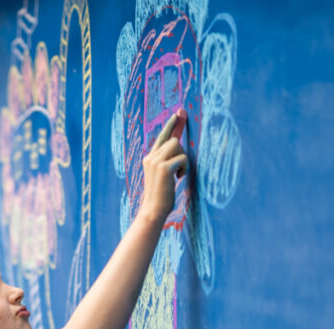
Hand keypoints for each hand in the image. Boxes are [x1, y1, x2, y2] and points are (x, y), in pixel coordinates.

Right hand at [140, 109, 188, 223]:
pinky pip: (182, 158)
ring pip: (177, 145)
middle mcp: (150, 157)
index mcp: (149, 158)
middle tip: (180, 169)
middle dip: (182, 152)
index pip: (161, 136)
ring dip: (183, 159)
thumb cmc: (161, 194)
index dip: (170, 125)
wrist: (153, 209)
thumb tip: (177, 148)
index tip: (178, 114)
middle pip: (173, 140)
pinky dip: (185, 167)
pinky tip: (178, 177)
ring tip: (178, 174)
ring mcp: (155, 161)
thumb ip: (167, 160)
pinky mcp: (163, 168)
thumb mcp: (162, 174)